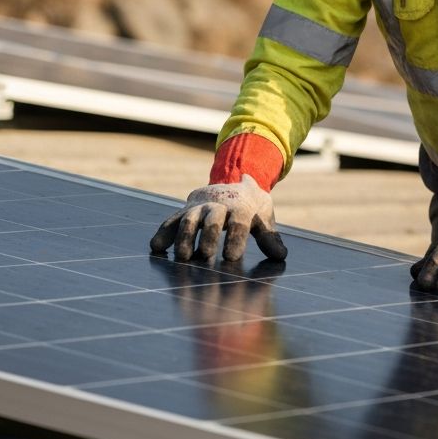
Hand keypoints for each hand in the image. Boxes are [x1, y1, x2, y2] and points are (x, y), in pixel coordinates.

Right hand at [149, 175, 286, 262]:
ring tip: (183, 258)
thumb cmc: (251, 205)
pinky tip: (156, 248)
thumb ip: (269, 236)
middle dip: (208, 236)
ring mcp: (198, 207)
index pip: (239, 222)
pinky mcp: (183, 211)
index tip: (231, 257)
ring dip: (185, 238)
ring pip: (189, 219)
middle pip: (212, 219)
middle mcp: (218, 205)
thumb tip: (281, 256)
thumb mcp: (264, 216)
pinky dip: (163, 233)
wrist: (233, 180)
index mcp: (240, 206)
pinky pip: (171, 221)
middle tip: (206, 255)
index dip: (235, 238)